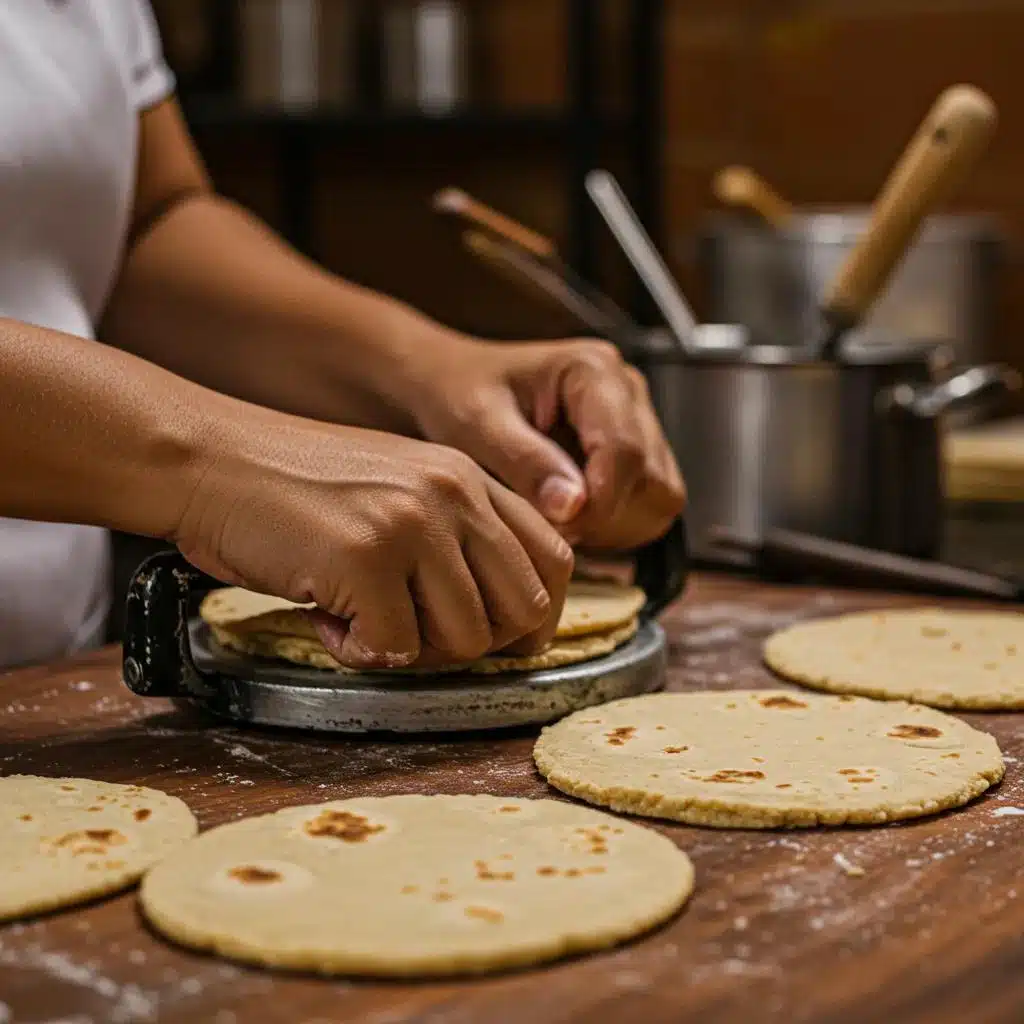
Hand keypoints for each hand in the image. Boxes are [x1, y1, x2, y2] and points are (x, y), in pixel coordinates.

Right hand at [175, 407, 572, 669]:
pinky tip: (324, 616)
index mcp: (470, 478)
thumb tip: (502, 620)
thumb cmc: (295, 486)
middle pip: (524, 610)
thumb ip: (456, 537)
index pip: (556, 559)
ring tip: (359, 616)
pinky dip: (357, 652)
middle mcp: (455, 494)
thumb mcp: (399, 489)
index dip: (534, 616)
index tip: (497, 638)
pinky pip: (395, 651)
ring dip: (411, 651)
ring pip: (466, 641)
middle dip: (475, 646)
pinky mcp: (366, 558)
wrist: (210, 459)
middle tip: (415, 634)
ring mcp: (413, 523)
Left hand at [412, 338, 684, 550]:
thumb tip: (574, 507)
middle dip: (605, 516)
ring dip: (613, 524)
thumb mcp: (476, 425)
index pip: (625, 451)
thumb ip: (526, 463)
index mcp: (594, 370)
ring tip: (555, 518)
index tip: (558, 528)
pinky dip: (614, 524)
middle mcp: (628, 391)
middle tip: (548, 525)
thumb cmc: (456, 393)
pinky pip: (649, 506)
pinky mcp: (636, 451)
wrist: (450, 381)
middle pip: (653, 480)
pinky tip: (568, 514)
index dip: (598, 504)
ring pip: (660, 498)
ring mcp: (638, 421)